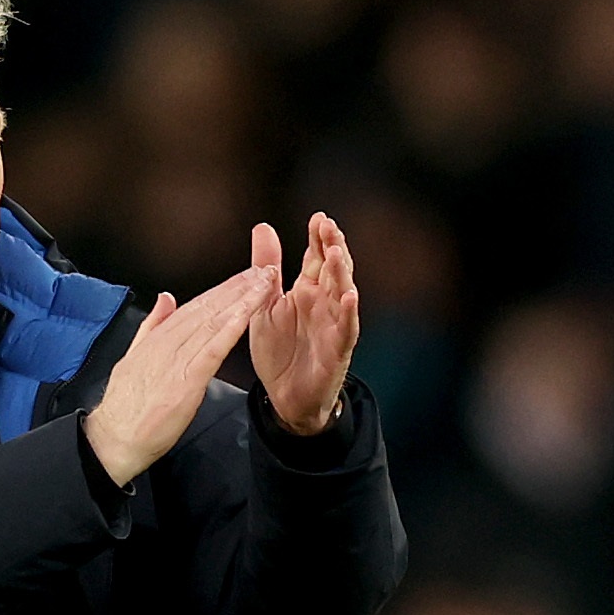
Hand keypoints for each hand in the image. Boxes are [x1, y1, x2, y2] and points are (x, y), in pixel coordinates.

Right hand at [83, 265, 273, 485]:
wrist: (115, 438)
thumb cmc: (126, 407)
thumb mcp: (134, 357)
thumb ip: (152, 327)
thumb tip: (165, 299)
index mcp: (158, 338)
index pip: (195, 306)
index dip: (222, 289)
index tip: (244, 275)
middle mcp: (168, 342)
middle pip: (208, 308)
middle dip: (237, 287)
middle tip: (263, 269)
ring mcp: (177, 359)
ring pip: (213, 322)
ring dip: (241, 300)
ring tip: (264, 283)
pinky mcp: (186, 380)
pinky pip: (213, 348)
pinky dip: (231, 328)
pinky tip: (247, 313)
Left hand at [248, 214, 359, 435]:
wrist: (283, 396)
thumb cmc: (279, 351)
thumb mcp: (264, 304)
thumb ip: (266, 268)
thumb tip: (264, 226)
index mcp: (306, 291)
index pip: (316, 258)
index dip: (319, 238)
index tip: (318, 218)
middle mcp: (323, 304)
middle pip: (333, 270)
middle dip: (333, 247)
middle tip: (329, 226)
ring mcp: (333, 325)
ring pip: (343, 294)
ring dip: (342, 273)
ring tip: (336, 252)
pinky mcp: (336, 349)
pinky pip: (346, 328)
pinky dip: (348, 313)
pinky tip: (350, 296)